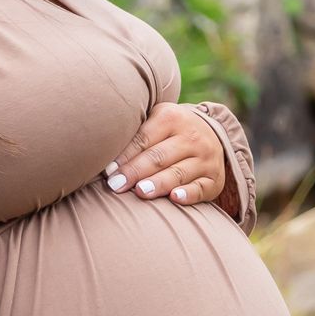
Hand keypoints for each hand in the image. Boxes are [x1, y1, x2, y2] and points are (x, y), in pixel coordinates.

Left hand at [104, 102, 229, 207]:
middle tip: (116, 186)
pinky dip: (188, 194)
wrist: (212, 134)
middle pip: (159, 157)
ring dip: (158, 183)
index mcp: (172, 117)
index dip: (124, 156)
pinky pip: (201, 188)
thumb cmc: (169, 131)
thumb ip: (134, 133)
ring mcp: (205, 158)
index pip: (144, 139)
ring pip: (178, 172)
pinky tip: (174, 198)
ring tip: (140, 192)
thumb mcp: (155, 120)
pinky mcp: (214, 179)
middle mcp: (192, 136)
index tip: (107, 171)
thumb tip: (100, 152)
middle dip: (135, 172)